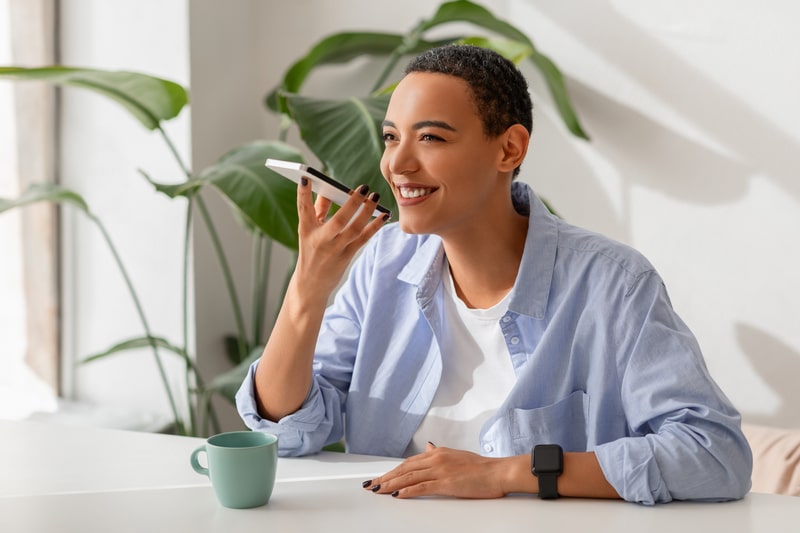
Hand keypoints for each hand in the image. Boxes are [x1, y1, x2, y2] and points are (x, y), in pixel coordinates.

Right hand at [294, 178, 386, 296]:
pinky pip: (364, 239)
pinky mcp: (347, 256)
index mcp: (306, 231)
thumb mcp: (308, 231)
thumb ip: (318, 209)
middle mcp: (321, 241)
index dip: (303, 194)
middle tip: (363, 187)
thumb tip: (328, 189)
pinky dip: (375, 226)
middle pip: (338, 221)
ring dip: (367, 212)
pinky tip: (384, 214)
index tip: (306, 177)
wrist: (310, 285)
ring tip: (375, 196)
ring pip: (355, 230)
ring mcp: (335, 250)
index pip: (303, 209)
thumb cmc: (311, 252)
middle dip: (352, 204)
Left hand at [363, 443, 509, 498]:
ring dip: (391, 483)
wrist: (498, 472)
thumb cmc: (481, 467)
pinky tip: (396, 495)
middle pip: (404, 469)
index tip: (380, 477)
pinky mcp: (446, 483)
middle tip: (371, 484)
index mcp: (438, 453)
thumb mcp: (456, 455)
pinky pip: (421, 487)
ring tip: (378, 489)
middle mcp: (436, 459)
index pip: (409, 462)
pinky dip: (406, 491)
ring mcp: (440, 470)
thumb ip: (439, 453)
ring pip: (409, 477)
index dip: (392, 470)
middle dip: (386, 476)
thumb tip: (428, 446)